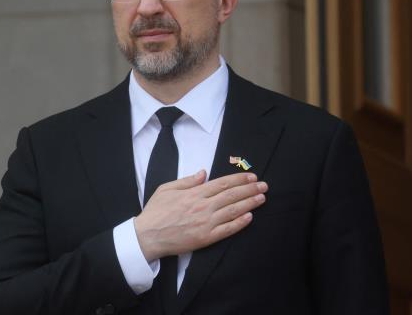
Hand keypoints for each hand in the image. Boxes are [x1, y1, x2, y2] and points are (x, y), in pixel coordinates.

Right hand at [134, 170, 267, 260]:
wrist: (147, 236)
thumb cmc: (155, 211)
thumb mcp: (166, 189)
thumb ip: (187, 180)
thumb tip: (203, 173)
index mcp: (194, 193)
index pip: (222, 183)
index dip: (239, 179)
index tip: (251, 176)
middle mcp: (203, 206)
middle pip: (232, 195)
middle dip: (249, 189)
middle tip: (263, 185)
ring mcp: (206, 223)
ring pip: (233, 211)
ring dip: (249, 203)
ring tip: (262, 198)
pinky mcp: (206, 238)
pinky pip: (227, 229)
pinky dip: (240, 223)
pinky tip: (250, 217)